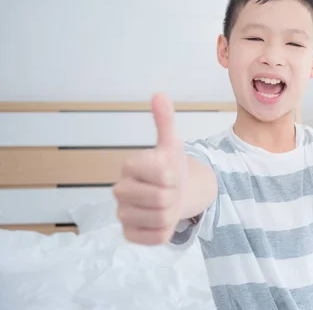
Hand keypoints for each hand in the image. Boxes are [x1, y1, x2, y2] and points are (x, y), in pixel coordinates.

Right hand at [113, 93, 186, 244]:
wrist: (173, 192)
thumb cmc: (170, 167)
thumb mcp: (172, 143)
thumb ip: (165, 121)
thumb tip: (159, 94)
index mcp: (130, 165)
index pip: (163, 174)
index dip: (174, 175)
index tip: (170, 172)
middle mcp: (120, 190)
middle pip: (162, 198)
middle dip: (173, 194)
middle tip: (169, 189)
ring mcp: (122, 214)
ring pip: (161, 218)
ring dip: (171, 213)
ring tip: (165, 204)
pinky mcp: (129, 235)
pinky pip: (156, 237)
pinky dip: (165, 231)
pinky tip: (160, 220)